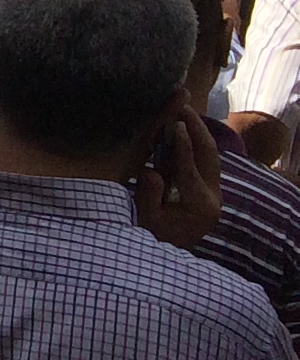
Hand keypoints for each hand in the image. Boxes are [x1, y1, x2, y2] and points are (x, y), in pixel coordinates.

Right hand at [135, 99, 224, 247]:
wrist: (174, 257)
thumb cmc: (155, 238)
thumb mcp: (146, 220)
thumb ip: (149, 196)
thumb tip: (150, 171)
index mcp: (200, 206)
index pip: (190, 170)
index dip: (183, 145)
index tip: (176, 122)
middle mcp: (214, 198)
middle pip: (209, 156)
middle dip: (196, 128)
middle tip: (181, 102)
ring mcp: (215, 193)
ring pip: (210, 155)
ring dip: (197, 130)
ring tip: (182, 107)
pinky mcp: (209, 190)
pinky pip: (205, 159)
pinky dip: (195, 140)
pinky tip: (181, 125)